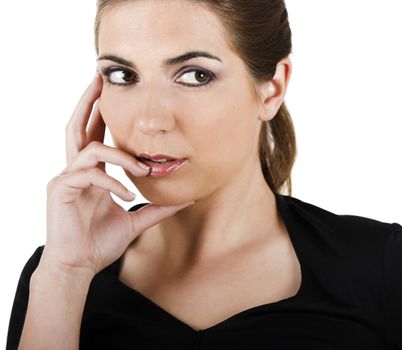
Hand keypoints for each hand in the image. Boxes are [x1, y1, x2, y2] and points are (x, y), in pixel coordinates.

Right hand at [42, 72, 193, 276]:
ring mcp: (66, 179)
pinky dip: (112, 182)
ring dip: (120, 155)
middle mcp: (75, 170)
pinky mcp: (60, 191)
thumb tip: (187, 198)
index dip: (102, 112)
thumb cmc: (100, 243)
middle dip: (88, 101)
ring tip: (144, 170)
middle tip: (100, 78)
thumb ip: (157, 207)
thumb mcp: (136, 220)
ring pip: (89, 148)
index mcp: (91, 172)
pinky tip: (128, 196)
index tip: (114, 91)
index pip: (95, 134)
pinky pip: (89, 175)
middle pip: (78, 126)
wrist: (78, 268)